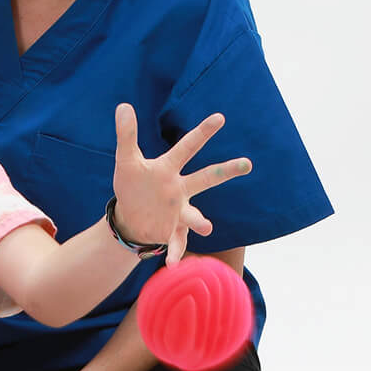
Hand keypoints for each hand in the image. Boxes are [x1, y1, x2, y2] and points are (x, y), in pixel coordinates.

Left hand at [111, 104, 251, 264]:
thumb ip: (126, 135)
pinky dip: (174, 253)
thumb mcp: (126, 160)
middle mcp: (180, 189)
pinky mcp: (172, 231)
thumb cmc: (133, 185)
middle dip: (226, 171)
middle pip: (206, 178)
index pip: (187, 147)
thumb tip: (123, 105)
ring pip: (195, 215)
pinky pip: (176, 243)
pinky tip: (172, 264)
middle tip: (247, 162)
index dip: (203, 132)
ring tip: (206, 226)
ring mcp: (179, 211)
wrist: (132, 217)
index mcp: (169, 169)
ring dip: (200, 220)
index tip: (220, 117)